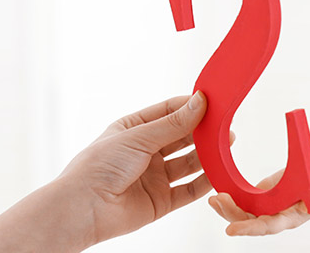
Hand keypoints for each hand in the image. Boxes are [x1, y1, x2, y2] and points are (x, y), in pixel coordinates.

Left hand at [57, 92, 212, 244]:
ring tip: (227, 145)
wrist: (83, 209)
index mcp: (135, 129)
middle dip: (203, 131)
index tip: (213, 101)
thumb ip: (173, 124)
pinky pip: (188, 190)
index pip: (169, 112)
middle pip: (182, 137)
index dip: (191, 106)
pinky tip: (219, 173)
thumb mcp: (139, 137)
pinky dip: (204, 182)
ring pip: (188, 162)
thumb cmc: (100, 166)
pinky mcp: (160, 201)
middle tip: (226, 125)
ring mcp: (154, 177)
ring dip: (207, 155)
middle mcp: (146, 151)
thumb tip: (200, 101)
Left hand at [208, 154, 309, 236]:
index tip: (230, 230)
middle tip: (216, 201)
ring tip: (212, 199)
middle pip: (251, 221)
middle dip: (232, 215)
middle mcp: (278, 216)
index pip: (267, 226)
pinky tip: (219, 193)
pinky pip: (247, 202)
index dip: (249, 228)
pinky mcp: (266, 197)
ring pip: (245, 213)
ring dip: (228, 208)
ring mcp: (271, 208)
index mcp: (291, 217)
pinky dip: (233, 199)